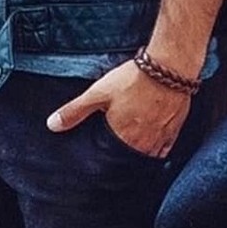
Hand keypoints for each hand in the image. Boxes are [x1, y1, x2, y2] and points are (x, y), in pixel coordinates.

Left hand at [47, 59, 190, 156]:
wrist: (169, 66)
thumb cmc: (134, 78)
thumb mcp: (99, 92)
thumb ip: (75, 110)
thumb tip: (52, 125)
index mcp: (122, 138)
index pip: (110, 160)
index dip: (105, 160)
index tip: (100, 161)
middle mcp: (142, 143)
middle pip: (129, 159)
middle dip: (122, 158)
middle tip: (115, 156)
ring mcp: (160, 137)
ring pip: (148, 155)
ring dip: (139, 154)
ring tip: (132, 151)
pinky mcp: (174, 128)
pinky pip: (165, 148)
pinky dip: (158, 149)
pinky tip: (153, 145)